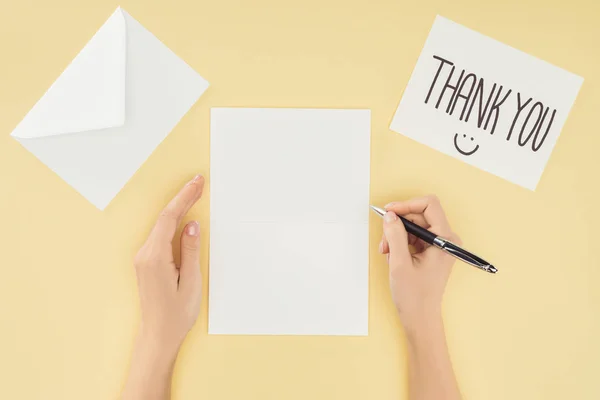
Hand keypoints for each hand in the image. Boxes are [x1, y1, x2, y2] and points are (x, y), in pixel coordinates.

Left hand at [133, 174, 204, 353]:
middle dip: (182, 198)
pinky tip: (183, 216)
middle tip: (199, 182)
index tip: (197, 183)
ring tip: (195, 193)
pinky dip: (173, 222)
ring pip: (162, 225)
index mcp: (155, 257)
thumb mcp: (191, 282)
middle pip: (164, 218)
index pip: (170, 219)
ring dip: (178, 208)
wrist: (158, 335)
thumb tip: (192, 225)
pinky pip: (160, 235)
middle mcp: (144, 254)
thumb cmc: (176, 314)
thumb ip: (191, 251)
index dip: (184, 198)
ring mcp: (143, 258)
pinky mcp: (146, 262)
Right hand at [379, 195, 459, 333]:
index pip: (429, 205)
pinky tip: (393, 257)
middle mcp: (446, 240)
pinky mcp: (432, 252)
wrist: (421, 319)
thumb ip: (395, 235)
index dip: (406, 204)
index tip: (389, 212)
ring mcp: (440, 246)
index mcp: (445, 239)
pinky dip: (401, 243)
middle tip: (384, 240)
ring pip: (414, 226)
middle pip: (419, 215)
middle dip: (398, 224)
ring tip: (387, 253)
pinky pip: (414, 237)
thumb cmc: (414, 296)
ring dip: (397, 235)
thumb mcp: (399, 262)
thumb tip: (390, 215)